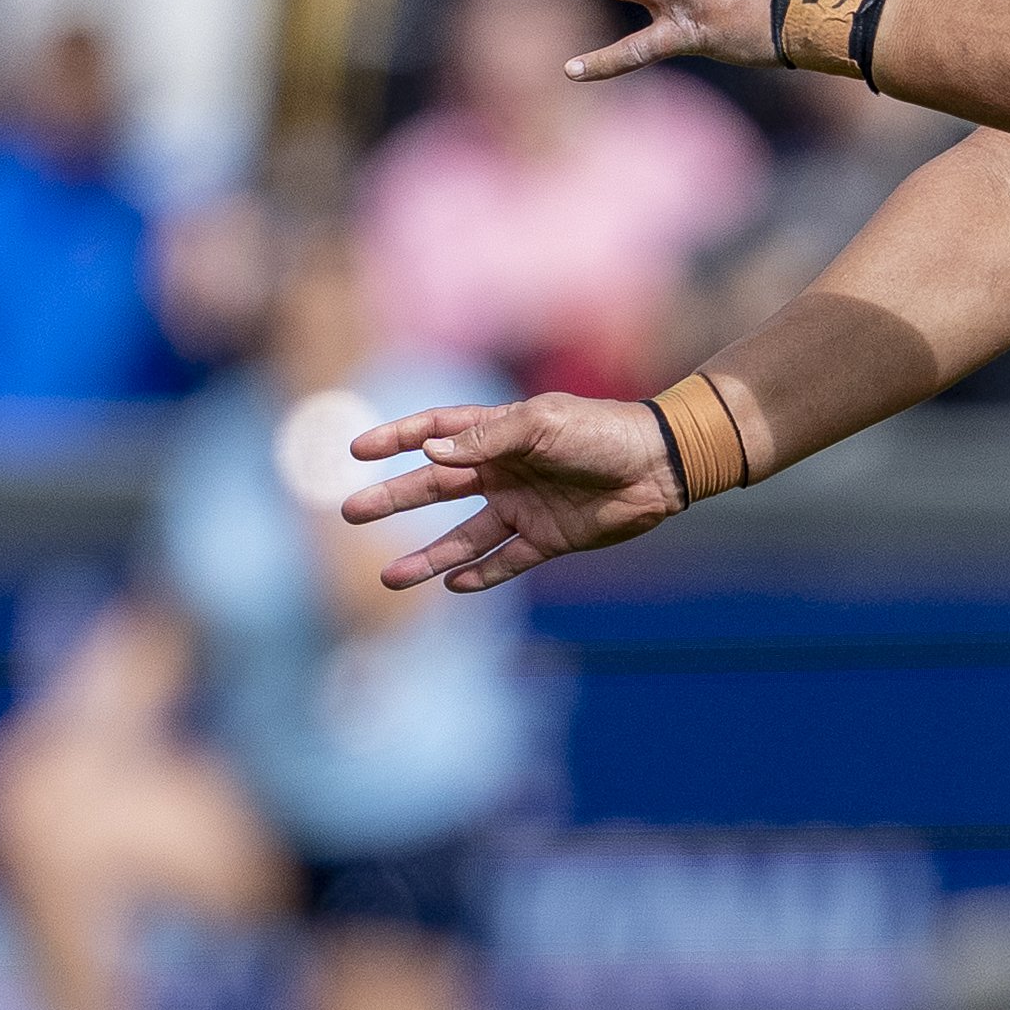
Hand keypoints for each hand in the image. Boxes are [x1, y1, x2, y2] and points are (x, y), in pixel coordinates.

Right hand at [341, 394, 687, 592]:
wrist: (658, 465)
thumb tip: (430, 454)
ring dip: (428, 557)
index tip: (358, 451)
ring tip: (390, 577)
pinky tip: (452, 586)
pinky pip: (506, 561)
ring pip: (464, 537)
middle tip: (351, 512)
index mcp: (499, 434)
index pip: (436, 433)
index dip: (397, 439)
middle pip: (436, 489)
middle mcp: (504, 471)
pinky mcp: (547, 539)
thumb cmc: (600, 431)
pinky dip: (480, 575)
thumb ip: (486, 438)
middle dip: (394, 500)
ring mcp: (523, 507)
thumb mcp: (541, 424)